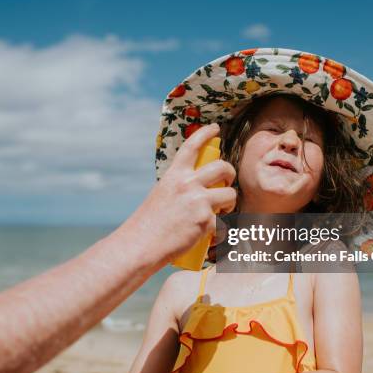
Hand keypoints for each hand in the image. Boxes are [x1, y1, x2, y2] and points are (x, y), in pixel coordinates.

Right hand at [125, 123, 236, 262]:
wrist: (141, 244)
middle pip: (222, 167)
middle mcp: (187, 184)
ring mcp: (198, 202)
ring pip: (231, 194)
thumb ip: (178, 188)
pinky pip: (225, 223)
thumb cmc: (149, 223)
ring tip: (223, 212)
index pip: (192, 146)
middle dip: (230, 174)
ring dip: (231, 203)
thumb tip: (198, 189)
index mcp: (174, 175)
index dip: (205, 134)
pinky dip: (222, 232)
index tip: (214, 128)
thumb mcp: (161, 195)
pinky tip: (214, 236)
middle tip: (227, 183)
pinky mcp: (205, 221)